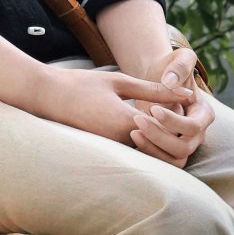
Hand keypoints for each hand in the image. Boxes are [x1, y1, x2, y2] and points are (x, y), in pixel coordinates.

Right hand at [30, 64, 194, 145]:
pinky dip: (146, 143)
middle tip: (174, 115)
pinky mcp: (108, 153)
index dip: (178, 116)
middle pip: (162, 148)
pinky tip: (145, 127)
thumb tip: (185, 93)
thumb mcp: (119, 81)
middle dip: (173, 133)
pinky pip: (136, 153)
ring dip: (160, 139)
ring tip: (161, 120)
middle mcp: (122, 142)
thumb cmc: (84, 85)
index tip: (180, 103)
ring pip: (150, 153)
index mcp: (126, 121)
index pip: (167, 129)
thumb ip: (152, 89)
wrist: (48, 98)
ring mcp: (114, 151)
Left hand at [132, 47, 215, 167]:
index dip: (173, 121)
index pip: (193, 126)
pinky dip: (148, 153)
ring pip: (174, 161)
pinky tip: (131, 137)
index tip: (152, 108)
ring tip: (132, 132)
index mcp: (204, 113)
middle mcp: (197, 134)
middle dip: (160, 137)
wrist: (157, 78)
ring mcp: (184, 144)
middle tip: (137, 120)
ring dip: (153, 150)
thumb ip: (180, 65)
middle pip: (184, 148)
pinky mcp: (169, 150)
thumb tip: (170, 82)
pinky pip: (163, 163)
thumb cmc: (170, 68)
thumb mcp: (180, 58)